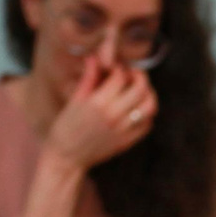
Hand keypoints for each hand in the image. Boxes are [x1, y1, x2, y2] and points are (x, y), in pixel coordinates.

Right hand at [46, 54, 156, 171]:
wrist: (66, 157)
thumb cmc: (66, 127)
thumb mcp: (75, 100)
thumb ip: (89, 78)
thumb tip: (94, 58)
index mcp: (98, 103)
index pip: (120, 76)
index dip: (120, 67)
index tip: (117, 67)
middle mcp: (113, 115)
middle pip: (140, 88)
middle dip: (140, 76)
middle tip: (134, 74)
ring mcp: (122, 130)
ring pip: (149, 106)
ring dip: (148, 94)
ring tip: (140, 90)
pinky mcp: (127, 142)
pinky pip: (147, 124)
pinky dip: (146, 114)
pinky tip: (137, 109)